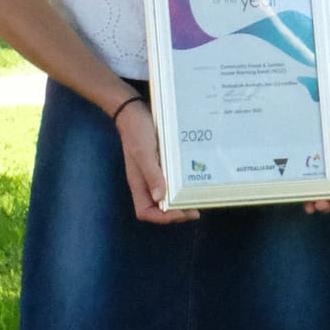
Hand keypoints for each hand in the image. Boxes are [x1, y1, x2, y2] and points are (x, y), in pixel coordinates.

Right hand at [114, 100, 199, 223]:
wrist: (133, 112)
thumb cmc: (137, 132)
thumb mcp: (145, 152)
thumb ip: (152, 174)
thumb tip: (160, 197)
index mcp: (138, 183)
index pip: (145, 212)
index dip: (162, 217)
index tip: (181, 212)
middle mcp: (145, 182)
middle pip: (157, 208)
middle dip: (175, 212)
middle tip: (195, 209)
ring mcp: (152, 174)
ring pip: (165, 196)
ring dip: (179, 201)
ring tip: (196, 199)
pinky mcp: (159, 164)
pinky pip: (170, 181)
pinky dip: (180, 186)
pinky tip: (192, 181)